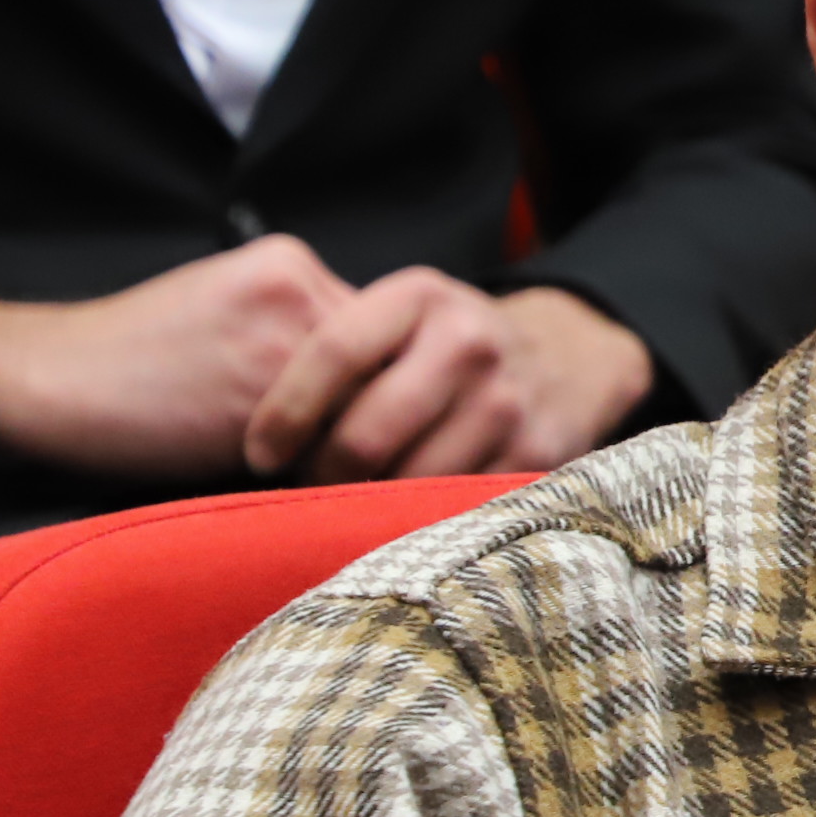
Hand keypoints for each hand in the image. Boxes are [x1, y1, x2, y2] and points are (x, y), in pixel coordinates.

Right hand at [0, 235, 350, 478]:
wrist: (46, 376)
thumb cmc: (134, 365)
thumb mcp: (226, 318)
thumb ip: (298, 339)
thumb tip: (378, 401)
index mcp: (291, 265)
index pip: (381, 340)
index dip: (378, 395)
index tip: (363, 435)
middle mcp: (298, 287)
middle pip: (388, 373)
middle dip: (374, 425)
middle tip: (348, 468)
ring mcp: (281, 336)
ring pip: (366, 412)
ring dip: (350, 456)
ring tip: (307, 481)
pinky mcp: (259, 392)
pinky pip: (328, 447)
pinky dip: (317, 477)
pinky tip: (278, 488)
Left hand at [243, 272, 653, 483]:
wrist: (570, 355)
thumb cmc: (450, 346)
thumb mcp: (404, 316)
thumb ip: (341, 346)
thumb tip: (245, 417)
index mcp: (420, 297)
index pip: (333, 353)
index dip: (284, 412)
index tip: (258, 454)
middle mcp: (468, 341)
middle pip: (366, 433)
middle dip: (322, 474)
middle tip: (306, 488)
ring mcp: (507, 399)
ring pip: (408, 479)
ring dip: (367, 504)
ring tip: (352, 501)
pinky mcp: (536, 451)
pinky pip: (453, 504)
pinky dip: (418, 519)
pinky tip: (402, 513)